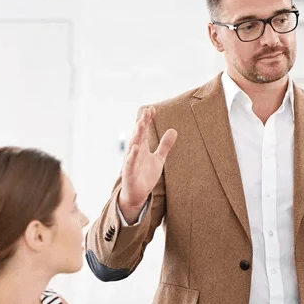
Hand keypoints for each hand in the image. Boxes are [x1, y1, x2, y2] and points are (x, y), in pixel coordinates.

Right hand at [118, 106, 176, 222]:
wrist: (137, 194)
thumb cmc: (146, 175)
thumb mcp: (159, 159)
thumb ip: (165, 146)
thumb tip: (174, 130)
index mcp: (142, 148)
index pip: (144, 131)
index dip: (147, 120)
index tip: (152, 109)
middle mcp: (135, 152)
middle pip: (138, 135)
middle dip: (142, 124)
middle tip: (146, 112)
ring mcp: (131, 162)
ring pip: (133, 146)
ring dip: (136, 135)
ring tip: (141, 124)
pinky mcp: (129, 173)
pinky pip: (130, 163)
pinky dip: (132, 156)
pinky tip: (136, 148)